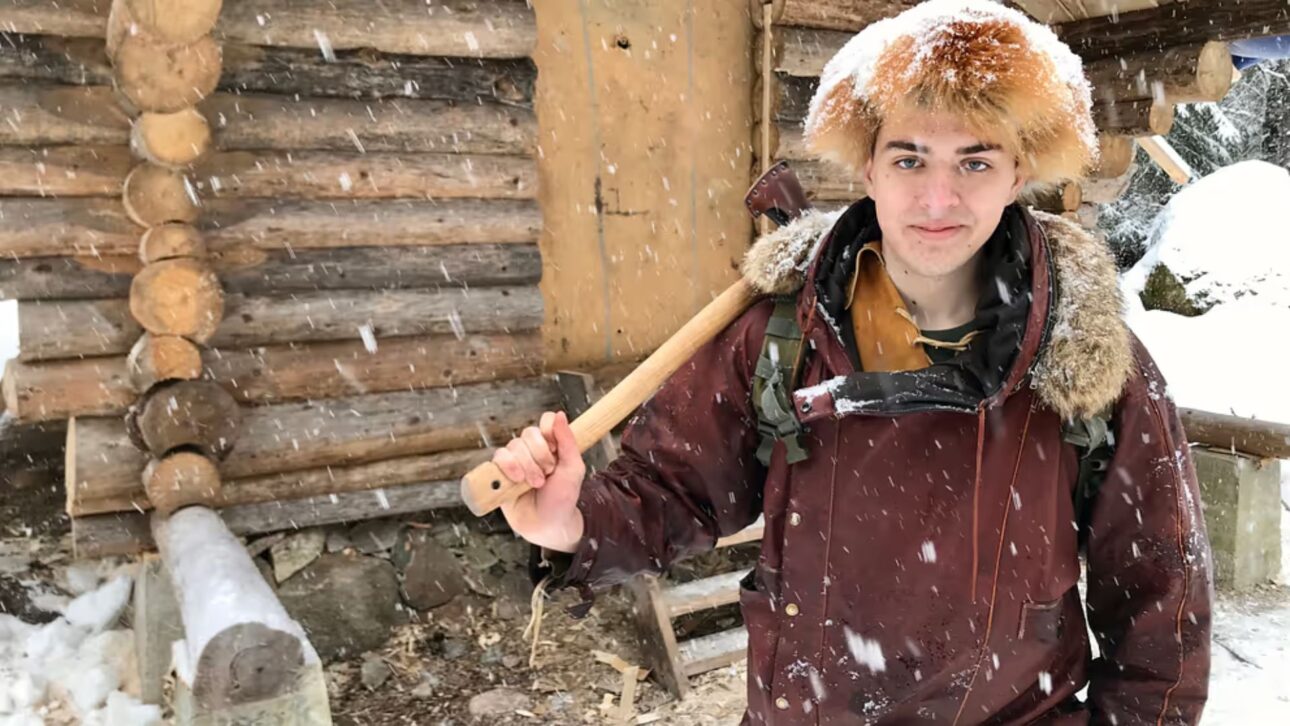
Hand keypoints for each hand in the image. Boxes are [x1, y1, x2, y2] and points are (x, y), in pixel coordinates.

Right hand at [494, 411, 586, 552]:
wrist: (547, 524)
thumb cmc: (562, 499)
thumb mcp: (573, 469)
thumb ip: (567, 441)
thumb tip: (559, 414)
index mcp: (552, 445)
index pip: (546, 421)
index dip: (549, 432)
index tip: (555, 451)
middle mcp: (532, 450)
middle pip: (529, 433)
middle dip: (540, 456)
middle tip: (547, 475)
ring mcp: (515, 461)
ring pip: (514, 445)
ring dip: (526, 465)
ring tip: (534, 484)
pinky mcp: (500, 472)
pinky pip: (498, 457)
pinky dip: (508, 466)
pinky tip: (517, 480)